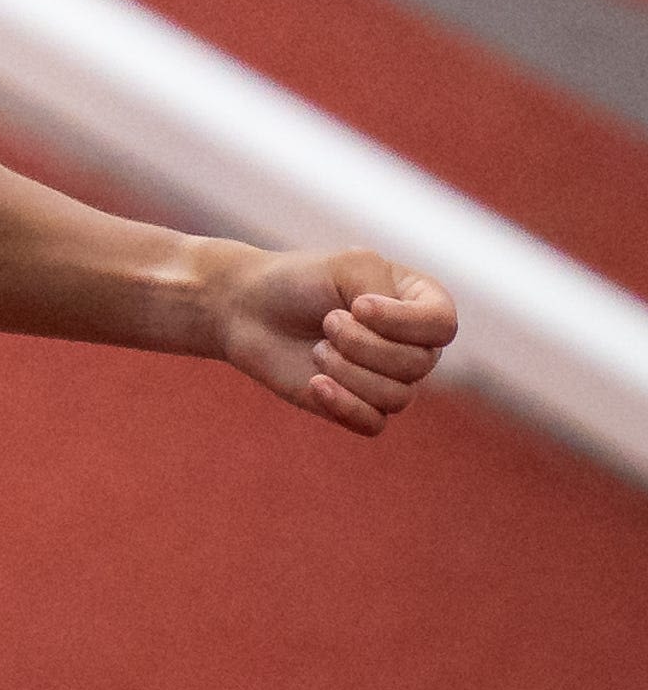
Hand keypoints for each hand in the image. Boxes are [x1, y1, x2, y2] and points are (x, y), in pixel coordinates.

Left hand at [206, 245, 458, 434]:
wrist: (247, 309)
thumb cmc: (298, 280)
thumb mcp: (347, 266)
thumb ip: (383, 289)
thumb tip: (398, 339)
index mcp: (418, 303)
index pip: (442, 326)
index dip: (403, 322)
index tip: (357, 305)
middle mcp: (412, 344)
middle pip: (418, 364)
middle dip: (363, 344)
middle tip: (327, 321)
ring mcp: (387, 378)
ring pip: (396, 397)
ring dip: (348, 372)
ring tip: (317, 349)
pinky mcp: (359, 406)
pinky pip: (374, 423)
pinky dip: (343, 405)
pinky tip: (315, 384)